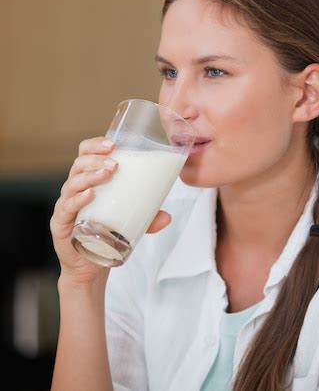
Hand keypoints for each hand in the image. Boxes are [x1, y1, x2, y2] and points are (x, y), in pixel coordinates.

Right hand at [50, 136, 171, 286]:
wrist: (89, 265)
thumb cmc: (106, 233)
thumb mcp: (130, 221)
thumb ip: (148, 218)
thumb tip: (167, 217)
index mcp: (88, 180)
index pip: (86, 153)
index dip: (96, 145)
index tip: (113, 144)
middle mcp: (74, 189)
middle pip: (79, 164)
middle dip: (97, 159)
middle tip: (115, 164)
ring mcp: (66, 205)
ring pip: (73, 183)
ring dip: (90, 175)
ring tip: (108, 174)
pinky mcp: (61, 224)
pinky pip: (66, 207)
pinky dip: (77, 199)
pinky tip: (89, 195)